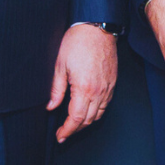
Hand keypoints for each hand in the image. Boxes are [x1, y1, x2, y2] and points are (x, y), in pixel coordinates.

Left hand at [48, 24, 118, 142]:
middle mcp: (98, 91)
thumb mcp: (60, 66)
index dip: (67, 130)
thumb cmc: (78, 42)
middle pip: (87, 120)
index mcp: (84, 88)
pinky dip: (96, 112)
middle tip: (63, 133)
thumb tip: (51, 106)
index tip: (60, 136)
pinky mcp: (112, 83)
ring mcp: (108, 87)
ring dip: (86, 123)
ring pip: (98, 114)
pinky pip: (106, 104)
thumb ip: (56, 90)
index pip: (75, 119)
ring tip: (74, 125)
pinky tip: (87, 111)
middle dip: (75, 130)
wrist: (97, 28)